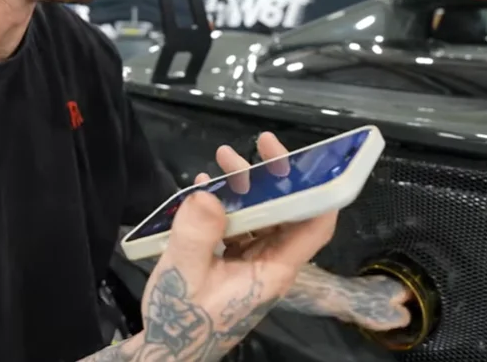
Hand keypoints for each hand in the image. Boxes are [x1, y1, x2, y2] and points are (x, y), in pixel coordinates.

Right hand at [132, 156, 337, 359]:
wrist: (166, 351)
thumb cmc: (181, 320)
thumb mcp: (183, 274)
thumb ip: (197, 234)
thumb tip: (209, 193)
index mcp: (272, 270)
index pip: (314, 227)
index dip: (319, 190)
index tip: (304, 158)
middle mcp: (269, 264)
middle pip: (288, 213)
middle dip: (275, 176)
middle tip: (260, 144)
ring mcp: (251, 264)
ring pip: (262, 217)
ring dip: (246, 186)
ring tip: (222, 159)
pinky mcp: (232, 265)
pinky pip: (239, 228)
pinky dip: (226, 205)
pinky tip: (203, 188)